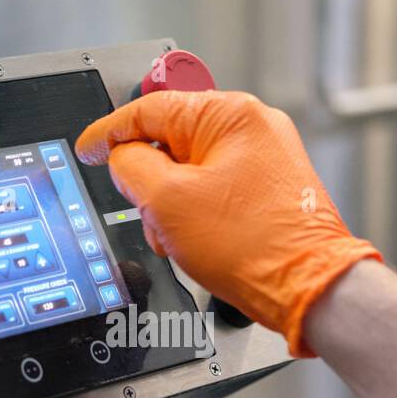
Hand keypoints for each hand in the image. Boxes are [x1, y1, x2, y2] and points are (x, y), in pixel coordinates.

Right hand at [76, 90, 379, 355]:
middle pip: (171, 142)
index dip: (109, 132)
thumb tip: (122, 158)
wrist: (307, 287)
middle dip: (152, 184)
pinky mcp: (272, 188)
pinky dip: (197, 215)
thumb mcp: (167, 202)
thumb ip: (130, 167)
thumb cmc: (253, 247)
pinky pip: (216, 190)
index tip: (90, 147)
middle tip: (152, 216)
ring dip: (174, 207)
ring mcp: (267, 158)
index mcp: (229, 114)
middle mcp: (254, 127)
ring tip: (185, 239)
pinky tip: (202, 243)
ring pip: (192, 172)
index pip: (149, 109)